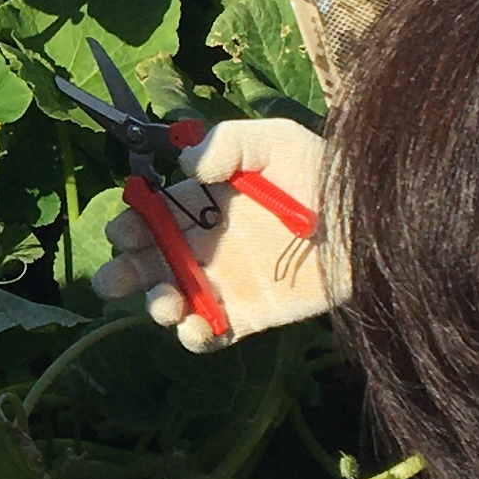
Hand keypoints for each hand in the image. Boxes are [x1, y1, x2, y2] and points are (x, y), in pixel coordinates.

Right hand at [93, 118, 328, 349]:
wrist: (365, 224)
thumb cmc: (320, 174)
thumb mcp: (275, 142)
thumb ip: (228, 143)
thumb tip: (184, 165)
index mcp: (203, 203)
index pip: (152, 215)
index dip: (130, 223)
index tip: (122, 230)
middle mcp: (206, 244)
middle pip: (150, 261)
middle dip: (125, 270)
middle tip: (113, 278)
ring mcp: (226, 282)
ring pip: (172, 299)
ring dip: (155, 304)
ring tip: (164, 303)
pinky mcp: (249, 315)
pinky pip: (211, 334)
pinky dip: (195, 336)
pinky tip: (196, 326)